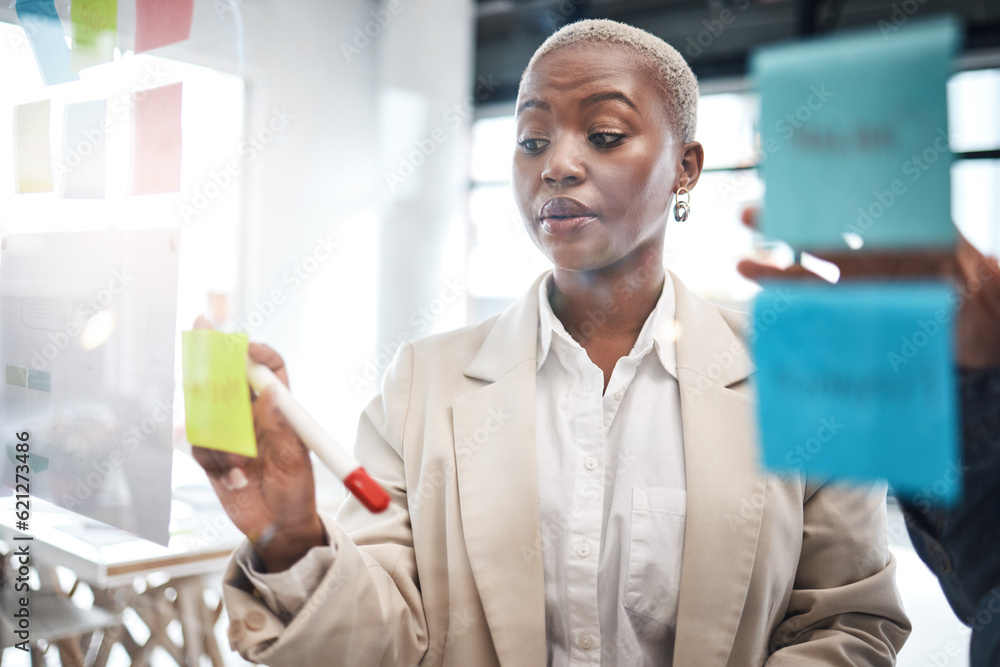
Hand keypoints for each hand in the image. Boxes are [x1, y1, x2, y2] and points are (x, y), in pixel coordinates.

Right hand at [189, 316, 324, 571]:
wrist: (279, 528)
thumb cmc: (296, 491)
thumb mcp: (294, 459)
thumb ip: (280, 427)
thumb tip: (274, 392)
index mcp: (279, 407)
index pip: (268, 368)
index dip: (257, 353)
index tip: (244, 346)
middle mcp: (253, 415)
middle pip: (228, 380)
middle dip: (213, 371)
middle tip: (203, 373)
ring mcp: (230, 434)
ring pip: (208, 416)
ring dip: (221, 440)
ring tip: (242, 465)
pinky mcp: (212, 456)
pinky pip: (201, 447)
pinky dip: (215, 462)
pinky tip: (236, 480)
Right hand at [736, 207, 999, 368]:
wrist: (986, 328)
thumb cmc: (985, 291)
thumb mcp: (967, 263)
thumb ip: (950, 250)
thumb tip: (937, 236)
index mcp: (898, 235)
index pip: (850, 211)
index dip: (820, 201)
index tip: (792, 192)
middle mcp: (876, 258)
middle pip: (820, 237)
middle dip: (783, 226)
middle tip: (750, 215)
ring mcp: (864, 288)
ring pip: (812, 277)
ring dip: (776, 272)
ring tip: (742, 267)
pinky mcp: (859, 317)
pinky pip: (819, 312)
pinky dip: (793, 310)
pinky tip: (769, 308)